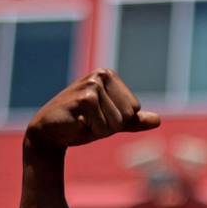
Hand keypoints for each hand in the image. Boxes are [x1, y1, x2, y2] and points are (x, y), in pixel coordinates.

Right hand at [24, 69, 159, 148]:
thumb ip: (133, 121)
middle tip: (89, 121)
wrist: (48, 132)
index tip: (97, 116)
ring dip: (100, 129)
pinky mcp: (84, 98)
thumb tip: (157, 121)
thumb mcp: (110, 122)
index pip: (134, 108)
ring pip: (117, 123)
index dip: (117, 120)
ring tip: (82, 122)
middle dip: (109, 126)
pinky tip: (76, 124)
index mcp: (110, 76)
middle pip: (128, 115)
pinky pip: (104, 128)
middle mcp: (102, 74)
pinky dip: (91, 132)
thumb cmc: (80, 125)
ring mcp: (93, 84)